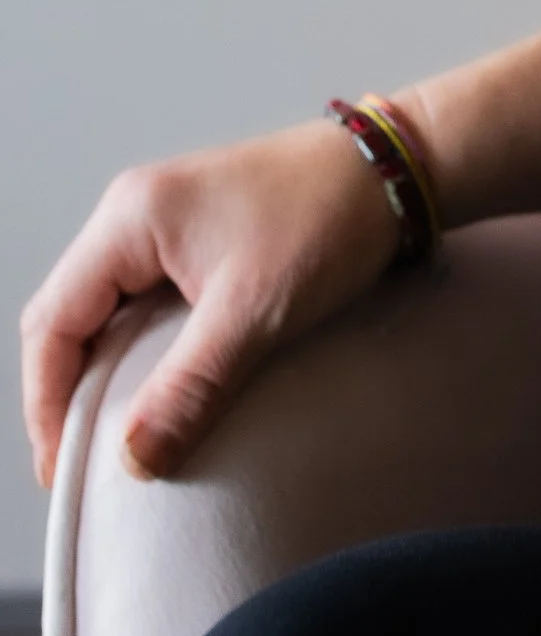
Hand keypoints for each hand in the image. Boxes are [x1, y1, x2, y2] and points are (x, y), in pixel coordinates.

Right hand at [19, 118, 404, 487]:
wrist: (398, 167)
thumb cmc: (330, 219)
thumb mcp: (255, 312)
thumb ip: (189, 388)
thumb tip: (133, 461)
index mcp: (131, 218)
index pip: (53, 322)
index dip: (46, 402)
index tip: (65, 468)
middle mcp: (136, 212)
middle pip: (70, 315)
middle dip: (68, 391)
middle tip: (85, 460)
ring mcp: (166, 219)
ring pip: (106, 309)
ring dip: (105, 370)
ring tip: (119, 434)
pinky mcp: (199, 232)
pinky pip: (144, 299)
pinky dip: (142, 348)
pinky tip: (160, 387)